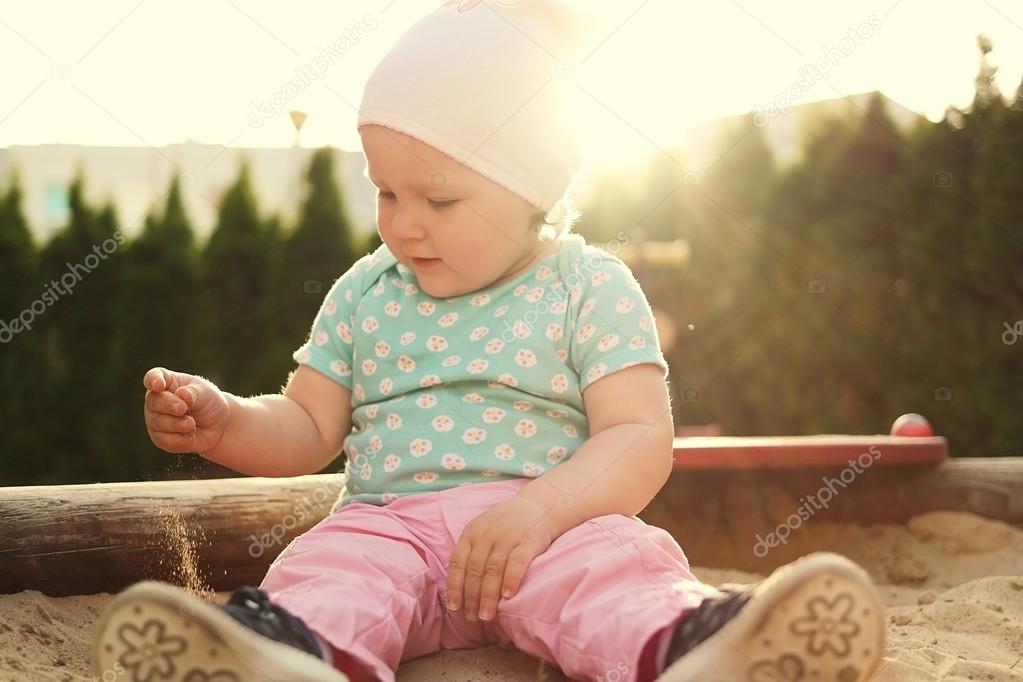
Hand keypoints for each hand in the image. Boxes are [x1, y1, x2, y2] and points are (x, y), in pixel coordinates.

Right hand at [143, 367, 230, 454]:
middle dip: (170, 405)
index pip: (153, 377)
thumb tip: (181, 394)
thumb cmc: (209, 403)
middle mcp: (156, 400)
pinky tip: (190, 435)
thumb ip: (194, 393)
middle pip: (153, 401)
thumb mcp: (206, 394)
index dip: (153, 380)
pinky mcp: (160, 438)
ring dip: (178, 424)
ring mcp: (155, 419)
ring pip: (158, 423)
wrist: (218, 427)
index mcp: (167, 382)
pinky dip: (181, 439)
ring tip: (192, 423)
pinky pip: (165, 440)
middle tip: (184, 408)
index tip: (159, 385)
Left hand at [446, 495, 557, 621]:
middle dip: (471, 597)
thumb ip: (471, 553)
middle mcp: (487, 534)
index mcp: (472, 532)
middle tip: (472, 618)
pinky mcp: (528, 541)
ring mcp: (508, 537)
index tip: (454, 607)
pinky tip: (508, 596)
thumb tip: (459, 590)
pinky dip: (511, 579)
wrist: (538, 506)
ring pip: (493, 570)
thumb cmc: (506, 526)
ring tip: (486, 616)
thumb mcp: (482, 531)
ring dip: (488, 596)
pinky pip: (517, 562)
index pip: (457, 562)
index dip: (455, 586)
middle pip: (475, 570)